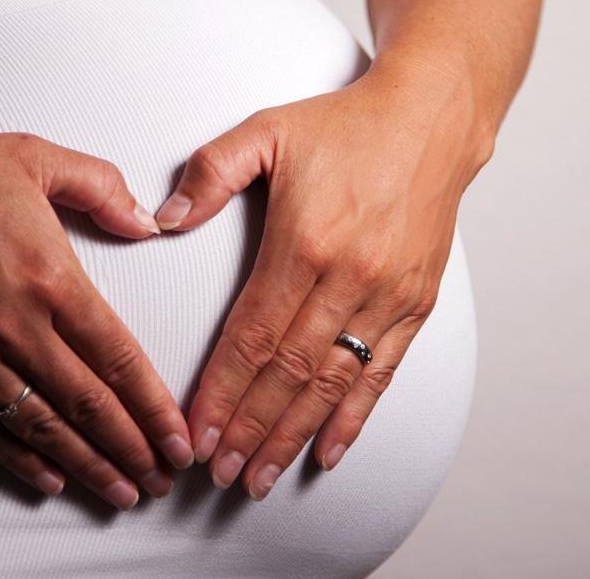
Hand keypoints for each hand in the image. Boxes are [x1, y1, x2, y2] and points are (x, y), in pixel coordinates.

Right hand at [0, 112, 193, 509]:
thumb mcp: (31, 156)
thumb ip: (99, 186)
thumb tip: (147, 222)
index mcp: (49, 278)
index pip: (119, 358)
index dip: (154, 406)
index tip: (177, 436)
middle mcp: (16, 328)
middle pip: (90, 405)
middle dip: (133, 449)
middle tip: (163, 479)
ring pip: (43, 428)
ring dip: (89, 466)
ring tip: (123, 492)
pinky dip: (21, 460)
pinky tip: (51, 478)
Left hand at [155, 58, 490, 499]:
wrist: (431, 120)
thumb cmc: (346, 126)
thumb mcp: (266, 131)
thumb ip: (211, 173)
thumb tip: (164, 219)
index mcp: (303, 242)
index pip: (252, 336)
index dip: (221, 391)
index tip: (196, 431)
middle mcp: (348, 278)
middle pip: (286, 372)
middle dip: (247, 428)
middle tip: (217, 471)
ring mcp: (386, 295)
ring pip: (330, 384)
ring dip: (291, 435)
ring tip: (259, 476)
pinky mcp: (415, 303)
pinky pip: (381, 373)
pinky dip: (353, 417)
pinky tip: (329, 450)